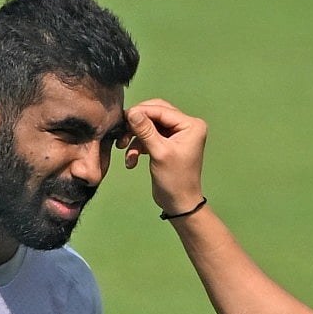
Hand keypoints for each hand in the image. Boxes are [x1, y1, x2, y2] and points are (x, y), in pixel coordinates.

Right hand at [120, 98, 206, 214]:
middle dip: (137, 124)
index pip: (162, 110)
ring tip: (123, 149)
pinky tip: (131, 160)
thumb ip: (145, 130)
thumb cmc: (175, 180)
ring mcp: (176, 135)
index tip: (122, 117)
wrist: (179, 203)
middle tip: (122, 131)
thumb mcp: (159, 153)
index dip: (141, 112)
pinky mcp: (166, 144)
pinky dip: (138, 147)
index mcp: (190, 125)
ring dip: (135, 137)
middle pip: (155, 114)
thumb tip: (132, 112)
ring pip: (149, 126)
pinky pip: (149, 137)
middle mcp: (185, 126)